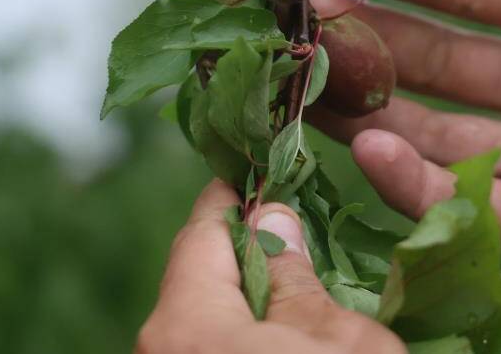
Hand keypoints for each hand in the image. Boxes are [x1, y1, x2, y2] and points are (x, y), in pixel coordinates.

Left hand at [136, 180, 404, 353]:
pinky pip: (213, 344)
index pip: (203, 229)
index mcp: (186, 324)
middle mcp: (162, 350)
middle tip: (296, 220)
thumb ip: (297, 276)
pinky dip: (246, 329)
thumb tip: (273, 219)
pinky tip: (288, 328)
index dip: (237, 193)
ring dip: (253, 292)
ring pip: (208, 315)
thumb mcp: (338, 340)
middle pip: (201, 273)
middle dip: (250, 244)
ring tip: (301, 274)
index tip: (264, 165)